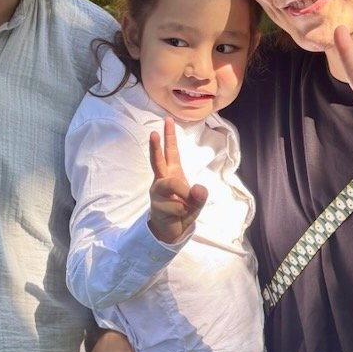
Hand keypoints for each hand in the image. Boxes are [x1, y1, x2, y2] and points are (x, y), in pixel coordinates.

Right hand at [148, 117, 207, 244]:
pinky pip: (176, 206)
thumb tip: (198, 188)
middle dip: (156, 146)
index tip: (167, 120)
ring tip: (186, 205)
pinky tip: (178, 216)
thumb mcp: (196, 202)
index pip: (171, 152)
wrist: (171, 231)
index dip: (169, 137)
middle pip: (158, 161)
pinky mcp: (157, 207)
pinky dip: (182, 211)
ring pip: (172, 186)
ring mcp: (157, 193)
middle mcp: (162, 180)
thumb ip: (199, 195)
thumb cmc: (182, 211)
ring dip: (183, 195)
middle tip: (153, 132)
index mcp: (173, 174)